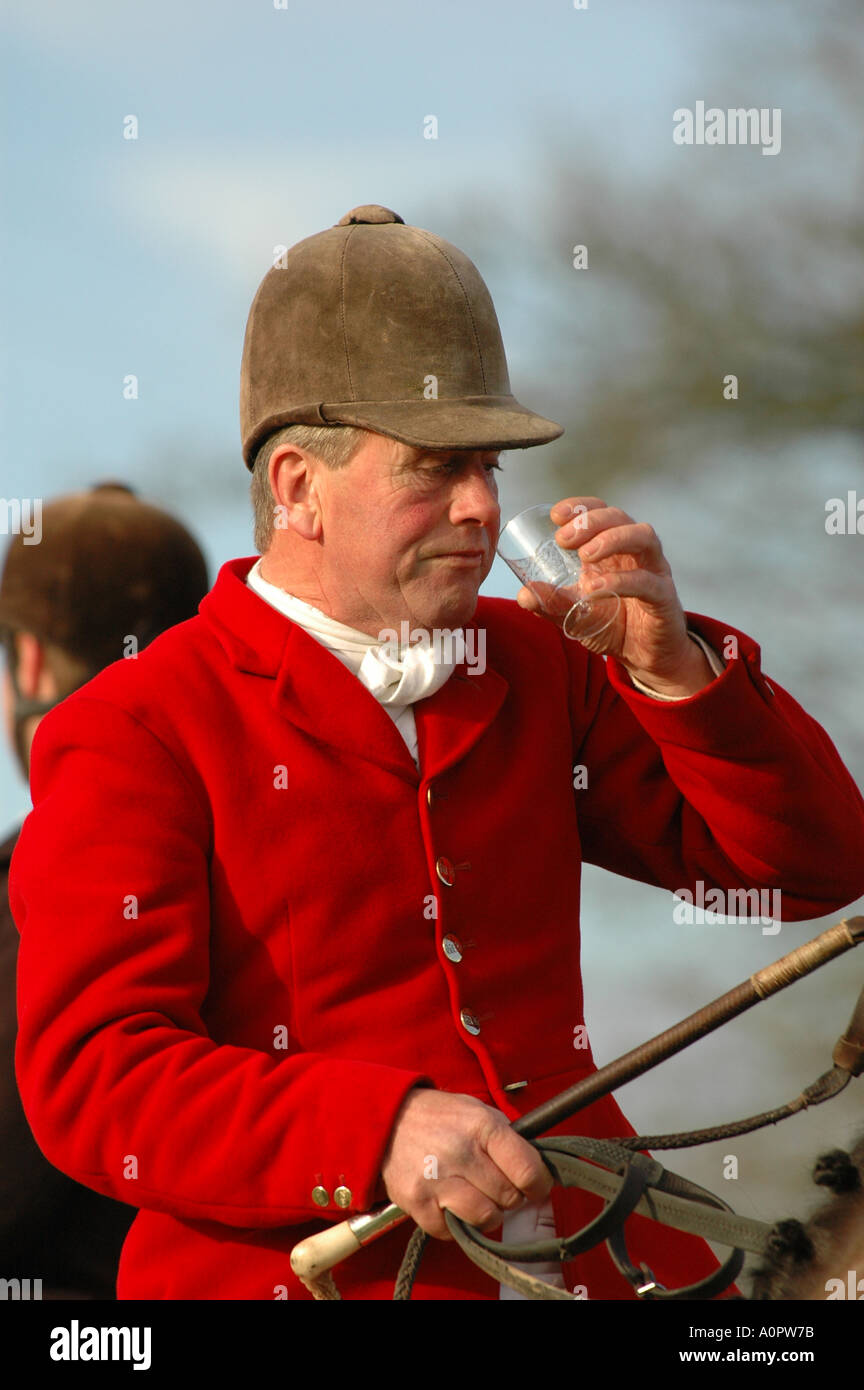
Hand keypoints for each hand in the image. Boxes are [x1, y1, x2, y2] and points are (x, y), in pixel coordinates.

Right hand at [379, 1087, 552, 1239]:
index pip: (528, 1171)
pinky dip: (455, 1223)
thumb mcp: (479, 1112)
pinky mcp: (418, 1203)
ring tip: (475, 1196)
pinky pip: (453, 1232)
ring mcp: (438, 1180)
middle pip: (510, 1198)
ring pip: (487, 1218)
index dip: (539, 1185)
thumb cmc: (441, 1117)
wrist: (388, 1120)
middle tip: (495, 1184)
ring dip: (486, 1212)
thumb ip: (509, 1139)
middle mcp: (461, 1152)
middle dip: (509, 1195)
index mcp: (482, 1126)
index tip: (535, 1187)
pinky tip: (449, 1201)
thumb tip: (539, 1173)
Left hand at [516, 497, 714, 695]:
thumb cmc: (613, 625)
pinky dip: (621, 581)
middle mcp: (635, 552)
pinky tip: (597, 588)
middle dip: (590, 521)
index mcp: (613, 548)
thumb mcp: (575, 613)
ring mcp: (654, 571)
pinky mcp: (664, 597)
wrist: (644, 656)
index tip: (556, 515)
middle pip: (619, 517)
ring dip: (611, 538)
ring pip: (643, 536)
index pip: (600, 511)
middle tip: (563, 539)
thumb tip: (524, 594)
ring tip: (585, 554)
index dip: (580, 506)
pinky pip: (647, 581)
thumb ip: (551, 603)